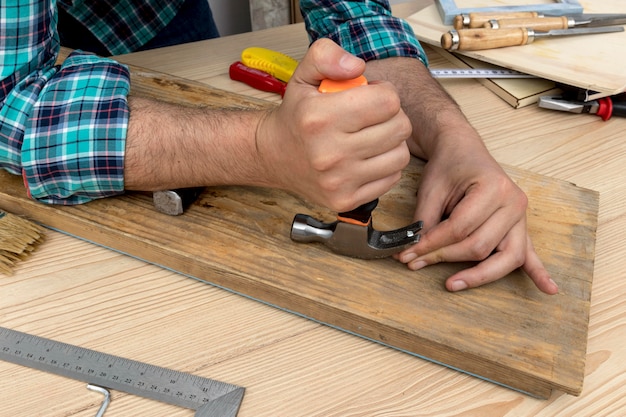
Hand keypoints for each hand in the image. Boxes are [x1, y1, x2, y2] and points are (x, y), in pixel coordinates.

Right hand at [255, 39, 411, 211]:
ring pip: (400, 155)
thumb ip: (327, 55)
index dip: (384, 93)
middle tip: (372, 117)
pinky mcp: (345, 200)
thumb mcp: (304, 75)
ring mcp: (338, 180)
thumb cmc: (296, 115)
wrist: (272, 156)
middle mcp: (328, 153)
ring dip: (391, 143)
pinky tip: (366, 157)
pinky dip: (385, 165)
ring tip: (370, 136)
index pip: (388, 101)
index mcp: (320, 117)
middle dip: (392, 117)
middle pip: (400, 128)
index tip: (369, 96)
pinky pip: (391, 178)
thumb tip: (357, 67)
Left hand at [394, 132, 557, 294]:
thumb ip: (424, 222)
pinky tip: (548, 290)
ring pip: (506, 257)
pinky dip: (539, 273)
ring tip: (453, 284)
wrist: (463, 150)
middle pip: (479, 246)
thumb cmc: (449, 167)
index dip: (431, 244)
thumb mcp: (430, 189)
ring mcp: (520, 216)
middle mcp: (513, 203)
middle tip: (414, 262)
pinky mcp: (520, 227)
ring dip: (478, 275)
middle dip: (444, 258)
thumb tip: (413, 252)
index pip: (459, 228)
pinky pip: (531, 253)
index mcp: (493, 188)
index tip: (407, 254)